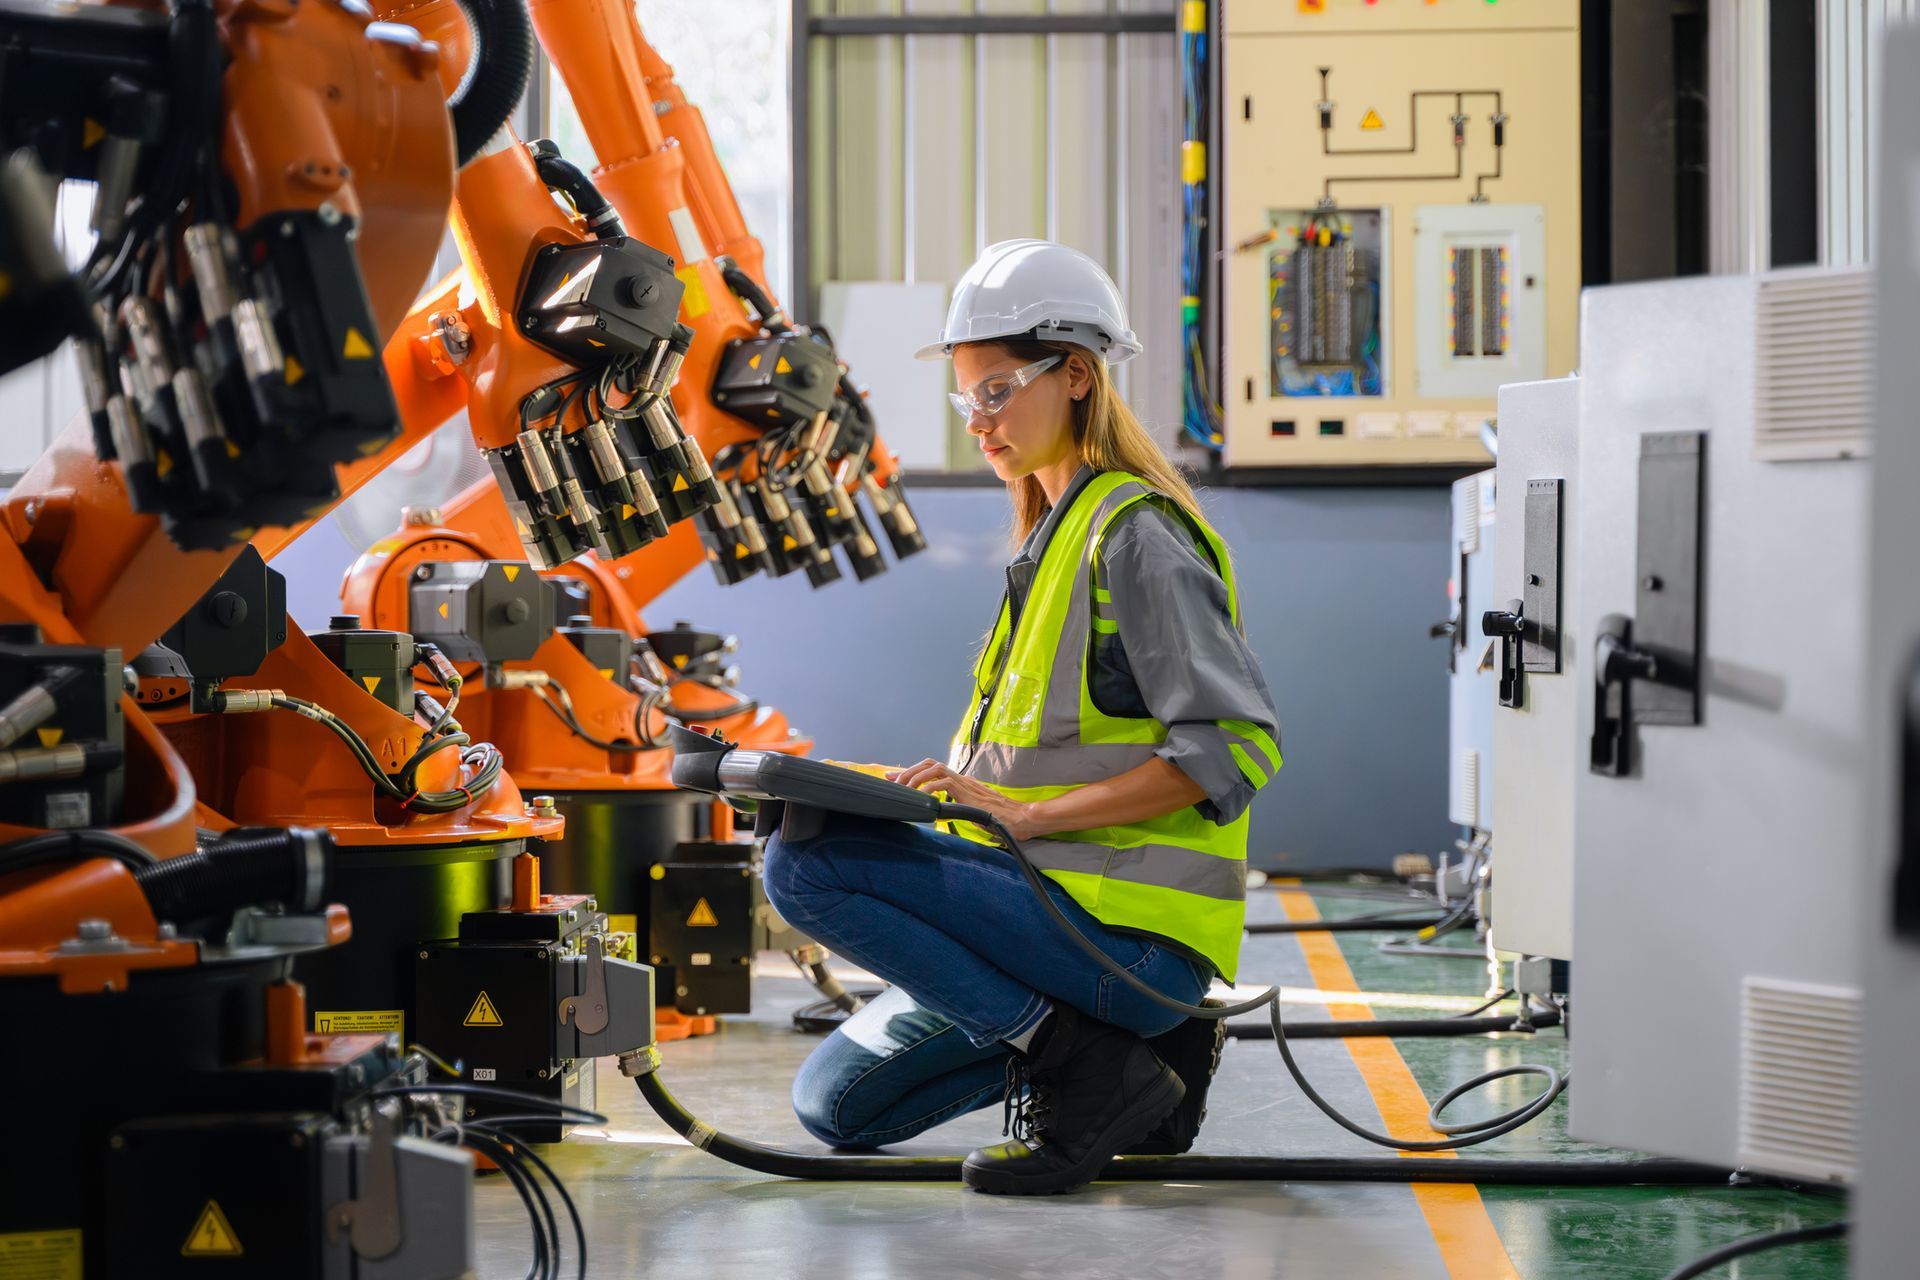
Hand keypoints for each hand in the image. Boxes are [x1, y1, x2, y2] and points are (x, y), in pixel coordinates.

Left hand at [888, 759, 1042, 841]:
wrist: (1017, 818)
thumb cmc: (998, 817)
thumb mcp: (970, 811)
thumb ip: (955, 807)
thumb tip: (939, 812)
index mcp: (960, 782)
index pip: (932, 769)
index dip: (912, 771)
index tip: (895, 779)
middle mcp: (960, 778)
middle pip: (929, 763)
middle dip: (908, 770)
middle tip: (893, 782)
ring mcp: (964, 783)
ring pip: (934, 768)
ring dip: (915, 777)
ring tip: (904, 790)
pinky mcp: (967, 791)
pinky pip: (943, 784)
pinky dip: (929, 789)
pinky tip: (922, 798)